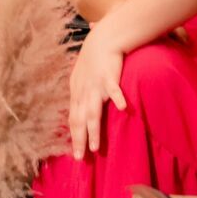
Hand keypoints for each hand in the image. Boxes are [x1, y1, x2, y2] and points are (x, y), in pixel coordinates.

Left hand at [67, 20, 127, 159]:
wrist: (103, 39)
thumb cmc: (94, 60)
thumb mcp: (82, 79)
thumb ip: (82, 95)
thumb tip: (80, 112)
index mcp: (76, 93)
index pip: (73, 118)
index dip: (74, 136)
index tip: (75, 153)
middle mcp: (83, 91)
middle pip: (79, 119)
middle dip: (79, 140)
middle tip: (80, 158)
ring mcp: (95, 85)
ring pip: (93, 110)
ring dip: (93, 129)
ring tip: (94, 146)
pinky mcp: (109, 76)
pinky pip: (114, 89)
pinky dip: (117, 98)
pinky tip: (123, 109)